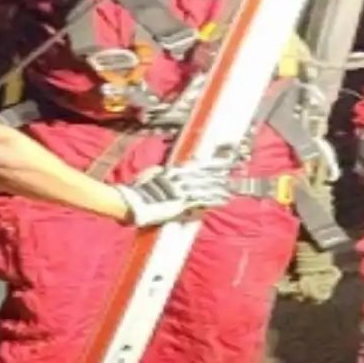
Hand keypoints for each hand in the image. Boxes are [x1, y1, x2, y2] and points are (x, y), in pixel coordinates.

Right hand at [116, 158, 233, 226]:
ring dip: (219, 185)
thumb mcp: (148, 176)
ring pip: (205, 185)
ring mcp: (180, 190)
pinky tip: (225, 199)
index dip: (209, 163)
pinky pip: (202, 200)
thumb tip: (164, 171)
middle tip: (234, 166)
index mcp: (170, 170)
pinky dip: (214, 199)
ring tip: (232, 185)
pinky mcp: (181, 202)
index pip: (194, 165)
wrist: (128, 203)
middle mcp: (177, 177)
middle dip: (220, 168)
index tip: (220, 160)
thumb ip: (158, 173)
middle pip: (203, 172)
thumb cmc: (133, 192)